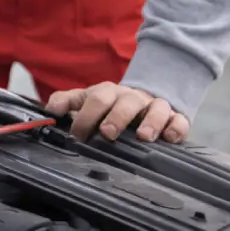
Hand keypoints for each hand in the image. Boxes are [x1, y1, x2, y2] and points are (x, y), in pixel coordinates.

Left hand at [46, 82, 189, 143]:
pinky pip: (179, 120)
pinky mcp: (175, 117)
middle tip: (108, 133)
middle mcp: (132, 97)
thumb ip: (66, 102)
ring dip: (150, 122)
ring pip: (156, 108)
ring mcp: (155, 106)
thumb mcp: (87, 99)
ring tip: (144, 137)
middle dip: (116, 117)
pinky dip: (176, 127)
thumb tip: (50, 110)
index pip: (96, 99)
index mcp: (108, 92)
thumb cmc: (111, 103)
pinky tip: (170, 138)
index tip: (77, 135)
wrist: (144, 97)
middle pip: (125, 102)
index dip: (85, 117)